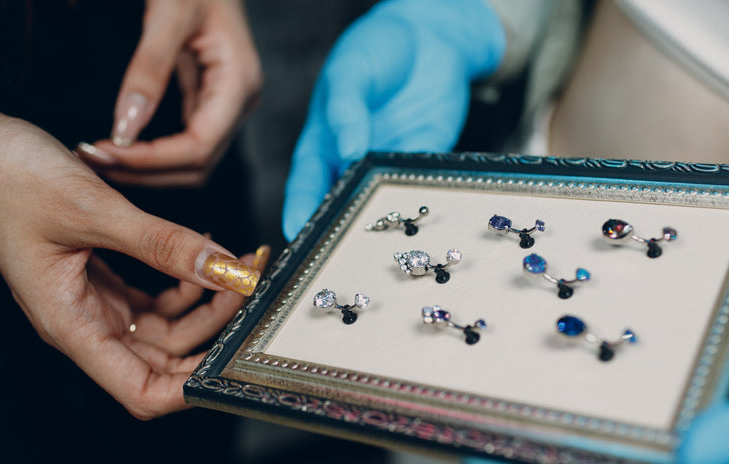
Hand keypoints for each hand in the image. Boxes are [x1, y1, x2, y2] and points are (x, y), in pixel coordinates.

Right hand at [0, 106, 264, 417]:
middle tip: (249, 285)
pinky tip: (205, 254)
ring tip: (237, 263)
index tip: (233, 358)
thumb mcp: (94, 209)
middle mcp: (83, 321)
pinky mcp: (98, 276)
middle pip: (163, 358)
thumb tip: (222, 268)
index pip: (140, 390)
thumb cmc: (6, 179)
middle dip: (212, 330)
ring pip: (164, 325)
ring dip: (205, 301)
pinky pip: (153, 295)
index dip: (189, 388)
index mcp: (71, 324)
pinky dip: (184, 280)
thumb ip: (161, 243)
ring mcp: (91, 300)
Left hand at [77, 0, 261, 186]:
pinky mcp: (209, 101)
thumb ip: (149, 69)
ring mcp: (226, 105)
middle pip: (197, 166)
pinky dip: (152, 153)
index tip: (104, 151)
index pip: (199, 147)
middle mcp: (239, 102)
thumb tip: (125, 129)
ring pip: (192, 162)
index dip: (153, 160)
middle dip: (146, 172)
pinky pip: (184, 143)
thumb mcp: (168, 13)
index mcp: (240, 83)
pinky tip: (120, 145)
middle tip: (92, 160)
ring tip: (100, 158)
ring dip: (147, 169)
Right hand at [281, 0, 504, 240]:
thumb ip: (347, 109)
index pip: (306, 187)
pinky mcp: (421, 164)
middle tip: (342, 256)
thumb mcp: (352, 71)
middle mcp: (351, 164)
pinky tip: (423, 217)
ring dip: (383, 225)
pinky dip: (421, 204)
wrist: (430, 38)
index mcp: (322, 144)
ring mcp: (387, 167)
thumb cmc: (375, 50)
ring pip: (381, 206)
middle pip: (342, 207)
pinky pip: (420, 190)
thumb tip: (349, 150)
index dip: (300, 214)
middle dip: (340, 233)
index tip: (298, 239)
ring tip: (383, 246)